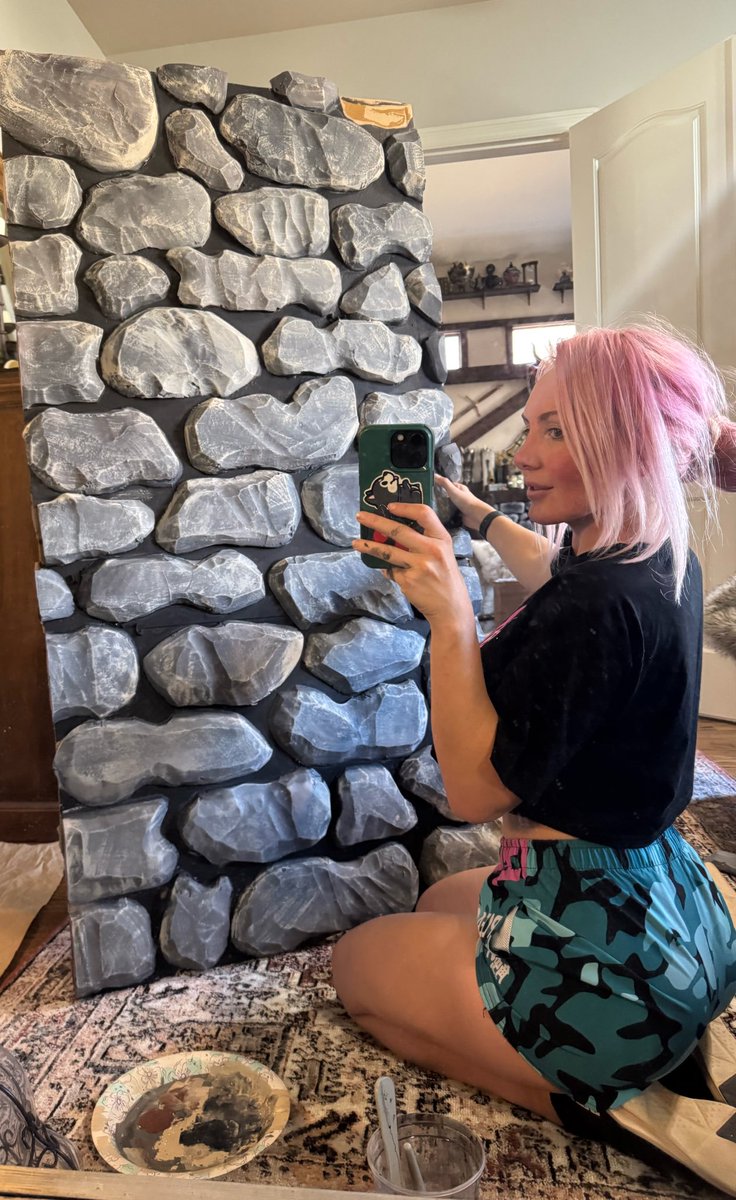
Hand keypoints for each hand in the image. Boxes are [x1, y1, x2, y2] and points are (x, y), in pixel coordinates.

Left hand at [353, 503, 474, 623]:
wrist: (451, 608)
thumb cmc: (447, 578)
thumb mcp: (444, 554)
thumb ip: (425, 542)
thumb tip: (395, 534)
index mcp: (442, 539)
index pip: (424, 514)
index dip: (405, 508)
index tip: (389, 506)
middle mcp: (431, 550)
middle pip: (398, 530)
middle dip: (375, 522)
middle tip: (360, 516)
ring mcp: (419, 566)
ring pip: (387, 552)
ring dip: (368, 546)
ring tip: (356, 543)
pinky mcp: (408, 581)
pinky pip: (391, 571)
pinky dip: (387, 570)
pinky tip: (388, 571)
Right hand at [435, 474, 493, 531]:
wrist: (476, 516)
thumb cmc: (466, 501)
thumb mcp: (453, 490)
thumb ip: (444, 483)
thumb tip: (435, 475)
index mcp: (460, 488)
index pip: (448, 485)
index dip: (440, 485)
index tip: (430, 486)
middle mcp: (460, 496)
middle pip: (447, 495)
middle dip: (440, 497)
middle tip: (430, 498)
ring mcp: (459, 506)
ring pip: (448, 505)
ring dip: (442, 506)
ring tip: (432, 507)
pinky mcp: (458, 514)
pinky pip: (449, 514)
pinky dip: (445, 514)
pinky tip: (438, 515)